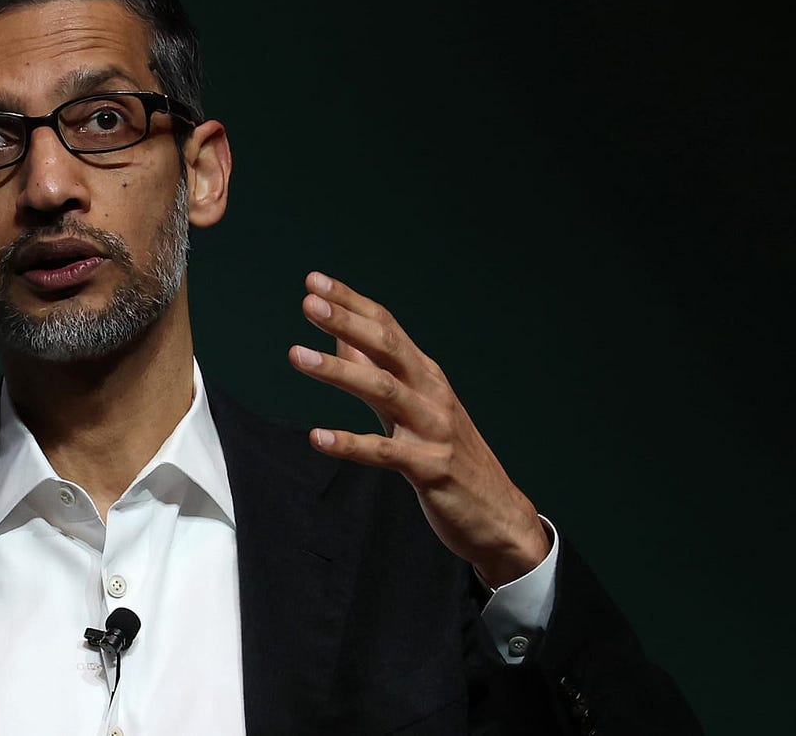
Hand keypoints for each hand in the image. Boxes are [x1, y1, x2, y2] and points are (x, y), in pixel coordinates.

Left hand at [288, 272, 548, 586]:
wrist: (499, 513)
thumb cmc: (449, 453)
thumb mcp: (415, 404)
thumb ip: (379, 370)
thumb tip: (343, 334)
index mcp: (425, 374)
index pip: (386, 327)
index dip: (351, 303)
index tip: (314, 282)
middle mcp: (431, 393)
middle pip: (386, 347)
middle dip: (346, 321)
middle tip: (308, 302)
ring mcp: (433, 429)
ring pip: (383, 390)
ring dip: (338, 370)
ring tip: (297, 354)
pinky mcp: (430, 468)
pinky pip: (385, 452)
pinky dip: (350, 443)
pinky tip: (318, 437)